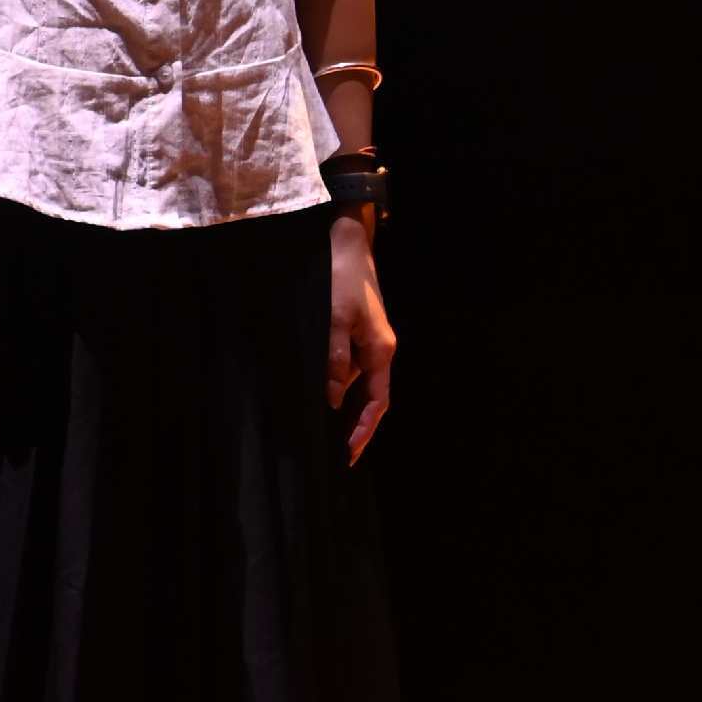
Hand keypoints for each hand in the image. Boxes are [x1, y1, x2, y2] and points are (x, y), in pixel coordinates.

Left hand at [327, 216, 394, 464]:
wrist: (346, 243)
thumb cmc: (340, 280)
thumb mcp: (334, 319)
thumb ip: (333, 361)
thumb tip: (333, 400)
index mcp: (380, 350)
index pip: (377, 402)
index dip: (362, 430)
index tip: (347, 455)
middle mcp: (377, 351)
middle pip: (371, 399)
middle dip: (355, 429)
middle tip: (335, 457)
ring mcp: (367, 343)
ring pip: (358, 387)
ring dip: (345, 411)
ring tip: (324, 437)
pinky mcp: (354, 335)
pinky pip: (348, 372)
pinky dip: (338, 391)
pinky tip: (322, 400)